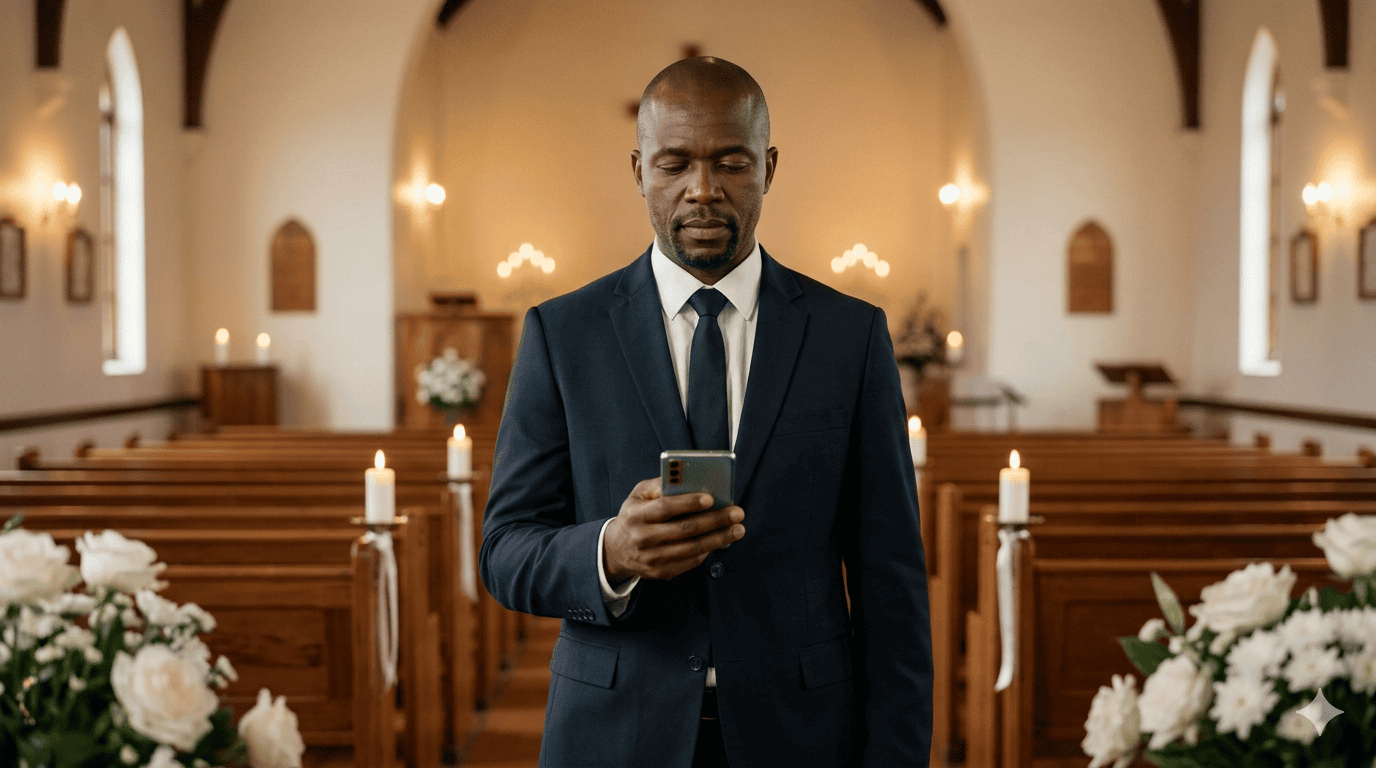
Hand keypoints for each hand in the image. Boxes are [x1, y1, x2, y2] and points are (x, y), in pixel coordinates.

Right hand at [603, 477, 744, 581]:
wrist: (616, 550)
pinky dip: (708, 551)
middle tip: (737, 513)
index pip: (665, 507)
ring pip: (691, 549)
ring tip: (738, 529)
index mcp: (636, 515)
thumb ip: (659, 485)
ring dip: (718, 539)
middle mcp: (642, 538)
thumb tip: (687, 479)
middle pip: (684, 530)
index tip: (711, 498)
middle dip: (714, 521)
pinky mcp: (660, 572)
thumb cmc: (635, 514)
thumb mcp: (638, 495)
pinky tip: (721, 541)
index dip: (688, 503)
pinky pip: (689, 562)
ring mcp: (651, 558)